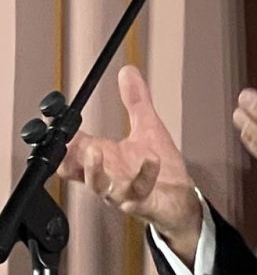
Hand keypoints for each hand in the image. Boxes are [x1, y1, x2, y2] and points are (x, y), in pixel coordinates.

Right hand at [57, 65, 201, 263]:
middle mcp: (108, 177)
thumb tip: (128, 71)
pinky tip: (151, 160)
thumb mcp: (148, 127)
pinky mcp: (143, 203)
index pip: (72, 149)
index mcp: (105, 159)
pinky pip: (137, 193)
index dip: (62, 136)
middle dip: (70, 155)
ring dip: (95, 170)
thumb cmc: (161, 167)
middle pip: (76, 170)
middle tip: (69, 139)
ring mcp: (122, 192)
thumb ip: (136, 101)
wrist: (180, 200)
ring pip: (98, 186)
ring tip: (97, 149)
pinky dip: (144, 176)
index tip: (58, 118)